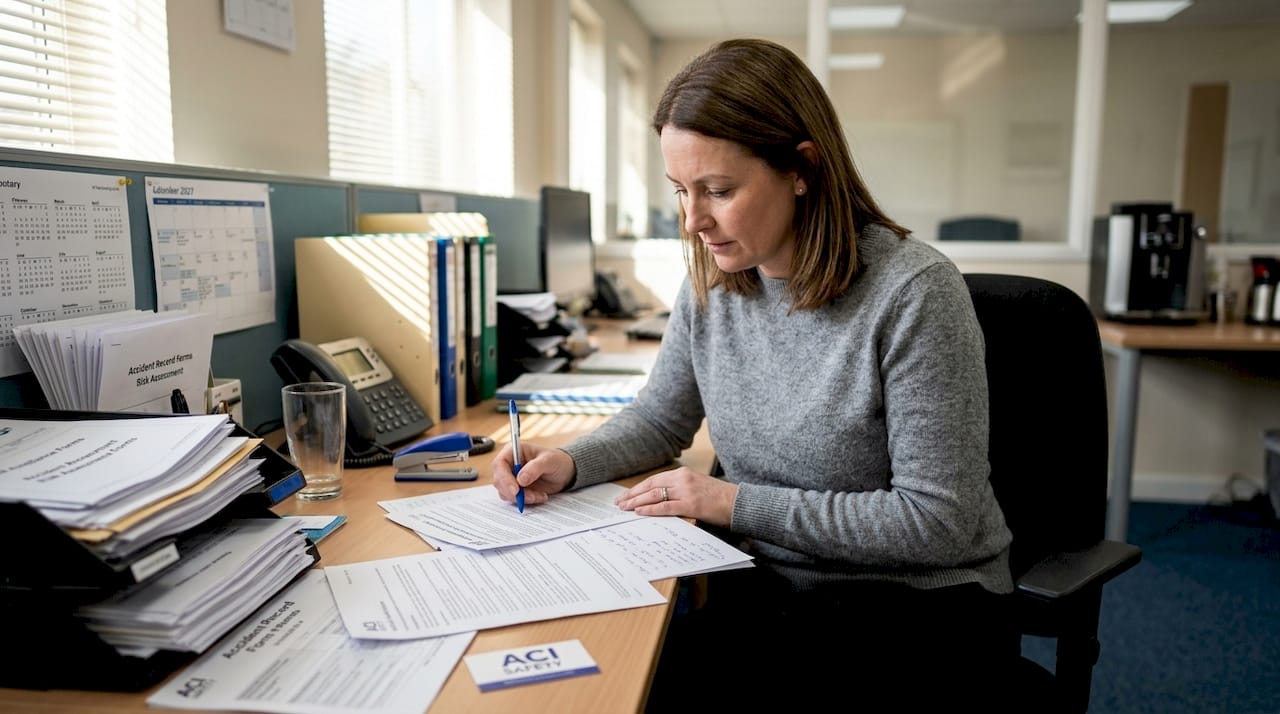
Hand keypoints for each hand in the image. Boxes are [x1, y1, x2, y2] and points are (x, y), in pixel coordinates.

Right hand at [491, 441, 575, 506]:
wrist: (564, 472)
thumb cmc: (556, 461)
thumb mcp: (549, 460)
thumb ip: (535, 468)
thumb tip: (520, 479)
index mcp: (513, 451)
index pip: (499, 464)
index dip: (504, 478)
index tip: (516, 490)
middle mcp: (508, 464)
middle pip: (499, 481)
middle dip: (513, 492)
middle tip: (531, 497)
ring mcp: (510, 478)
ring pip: (505, 492)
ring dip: (521, 498)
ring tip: (540, 495)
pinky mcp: (515, 489)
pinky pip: (513, 499)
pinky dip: (525, 501)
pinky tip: (539, 496)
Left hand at [614, 465, 737, 527]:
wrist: (738, 502)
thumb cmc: (717, 497)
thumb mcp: (695, 486)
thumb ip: (678, 489)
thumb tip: (656, 500)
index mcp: (682, 473)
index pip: (653, 480)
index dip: (637, 488)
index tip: (625, 496)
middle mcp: (682, 478)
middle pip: (650, 486)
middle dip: (632, 495)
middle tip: (619, 503)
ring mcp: (686, 491)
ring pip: (654, 495)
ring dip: (637, 502)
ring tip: (625, 508)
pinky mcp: (691, 504)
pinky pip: (665, 507)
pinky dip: (651, 510)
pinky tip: (640, 512)